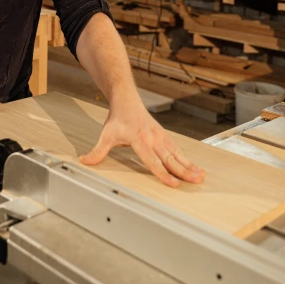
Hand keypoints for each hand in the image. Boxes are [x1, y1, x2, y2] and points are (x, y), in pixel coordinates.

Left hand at [81, 94, 204, 187]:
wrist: (127, 99)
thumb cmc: (117, 119)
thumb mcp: (106, 134)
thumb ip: (97, 151)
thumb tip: (84, 161)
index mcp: (139, 139)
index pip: (152, 160)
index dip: (162, 173)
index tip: (173, 184)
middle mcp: (153, 137)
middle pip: (169, 158)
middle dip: (183, 171)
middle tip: (195, 182)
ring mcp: (160, 136)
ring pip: (177, 153)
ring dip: (189, 165)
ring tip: (201, 176)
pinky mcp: (164, 135)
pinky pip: (177, 149)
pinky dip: (187, 158)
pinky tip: (195, 167)